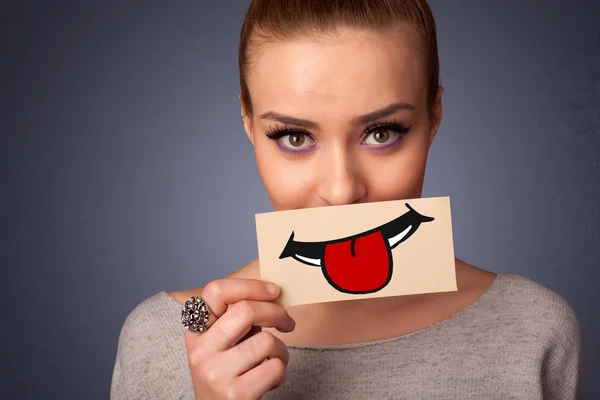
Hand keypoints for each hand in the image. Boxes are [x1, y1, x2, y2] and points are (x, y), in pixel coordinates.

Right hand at [184, 278, 295, 398]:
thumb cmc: (227, 376)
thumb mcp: (221, 345)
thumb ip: (236, 321)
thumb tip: (271, 294)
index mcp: (196, 333)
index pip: (215, 291)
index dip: (250, 285)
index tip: (273, 291)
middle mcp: (201, 351)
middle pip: (246, 310)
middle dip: (276, 313)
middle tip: (287, 322)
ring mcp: (216, 372)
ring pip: (266, 341)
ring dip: (281, 350)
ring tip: (274, 360)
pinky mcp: (235, 393)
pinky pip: (275, 367)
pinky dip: (281, 371)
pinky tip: (270, 380)